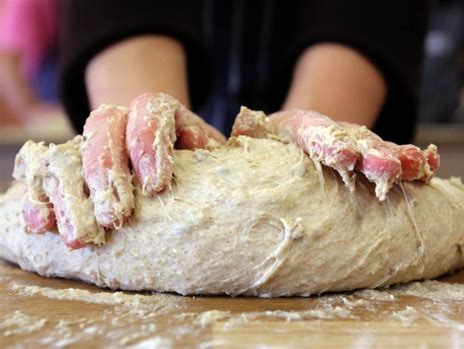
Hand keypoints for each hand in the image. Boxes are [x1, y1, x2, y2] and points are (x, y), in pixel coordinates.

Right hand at [13, 93, 225, 247]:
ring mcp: (96, 146)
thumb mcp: (224, 154)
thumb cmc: (204, 168)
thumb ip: (240, 140)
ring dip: (71, 193)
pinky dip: (41, 197)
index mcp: (164, 115)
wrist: (170, 176)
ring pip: (72, 151)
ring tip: (81, 236)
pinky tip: (41, 223)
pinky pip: (47, 174)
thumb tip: (248, 123)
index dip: (150, 142)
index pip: (152, 109)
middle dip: (106, 170)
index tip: (157, 185)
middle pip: (106, 126)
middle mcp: (125, 124)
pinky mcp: (74, 171)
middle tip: (116, 216)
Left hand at [232, 108, 438, 199]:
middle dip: (371, 155)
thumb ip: (244, 132)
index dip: (330, 144)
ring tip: (415, 168)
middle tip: (387, 168)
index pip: (316, 135)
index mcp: (299, 128)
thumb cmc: (267, 140)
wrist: (293, 131)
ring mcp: (353, 144)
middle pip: (354, 142)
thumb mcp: (252, 133)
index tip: (343, 154)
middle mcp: (331, 134)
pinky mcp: (366, 158)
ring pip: (377, 150)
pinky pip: (390, 159)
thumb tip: (227, 130)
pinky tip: (426, 169)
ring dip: (396, 159)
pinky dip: (409, 164)